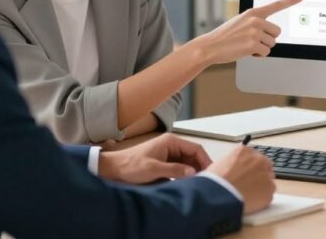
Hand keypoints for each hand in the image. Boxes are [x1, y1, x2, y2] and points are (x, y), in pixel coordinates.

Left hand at [98, 134, 212, 183]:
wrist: (115, 169)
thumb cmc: (131, 165)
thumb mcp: (153, 168)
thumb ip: (174, 169)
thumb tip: (193, 172)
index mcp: (171, 141)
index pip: (196, 149)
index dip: (205, 160)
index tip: (211, 172)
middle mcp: (172, 145)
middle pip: (193, 156)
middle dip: (200, 167)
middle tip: (206, 181)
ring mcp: (169, 154)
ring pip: (188, 162)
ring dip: (193, 172)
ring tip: (198, 183)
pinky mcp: (165, 162)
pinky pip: (180, 167)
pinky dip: (185, 174)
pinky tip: (187, 183)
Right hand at [193, 0, 303, 64]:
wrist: (210, 46)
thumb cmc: (226, 36)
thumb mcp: (241, 23)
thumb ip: (256, 23)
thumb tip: (272, 33)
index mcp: (253, 12)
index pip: (276, 5)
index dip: (291, 0)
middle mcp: (256, 20)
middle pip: (277, 32)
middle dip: (268, 39)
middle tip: (252, 40)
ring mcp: (255, 31)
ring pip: (272, 43)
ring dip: (261, 48)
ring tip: (245, 45)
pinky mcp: (253, 44)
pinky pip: (266, 52)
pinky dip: (257, 55)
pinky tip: (245, 52)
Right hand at [206, 146, 275, 213]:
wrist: (218, 195)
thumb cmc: (214, 182)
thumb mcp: (220, 164)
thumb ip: (233, 164)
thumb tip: (235, 170)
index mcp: (245, 151)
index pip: (252, 157)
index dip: (248, 168)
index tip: (245, 175)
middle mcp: (258, 159)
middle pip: (264, 166)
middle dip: (258, 175)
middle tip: (248, 186)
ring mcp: (266, 174)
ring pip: (267, 181)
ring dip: (260, 187)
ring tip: (247, 196)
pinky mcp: (270, 189)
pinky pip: (268, 194)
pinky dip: (261, 199)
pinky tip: (250, 203)